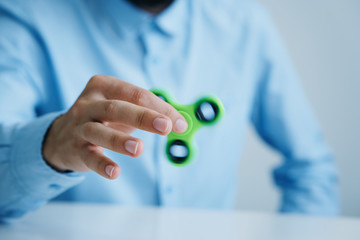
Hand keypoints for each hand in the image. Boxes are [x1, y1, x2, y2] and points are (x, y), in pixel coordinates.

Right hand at [42, 75, 186, 178]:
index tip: (180, 123)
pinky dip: (102, 165)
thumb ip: (149, 111)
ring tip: (139, 149)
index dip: (160, 107)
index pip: (136, 94)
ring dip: (119, 140)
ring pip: (99, 132)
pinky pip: (89, 157)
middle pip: (116, 108)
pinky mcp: (75, 149)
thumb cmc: (102, 118)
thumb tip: (181, 122)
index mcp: (103, 86)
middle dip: (143, 117)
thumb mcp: (121, 107)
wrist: (61, 136)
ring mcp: (80, 127)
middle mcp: (89, 104)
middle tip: (166, 127)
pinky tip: (115, 172)